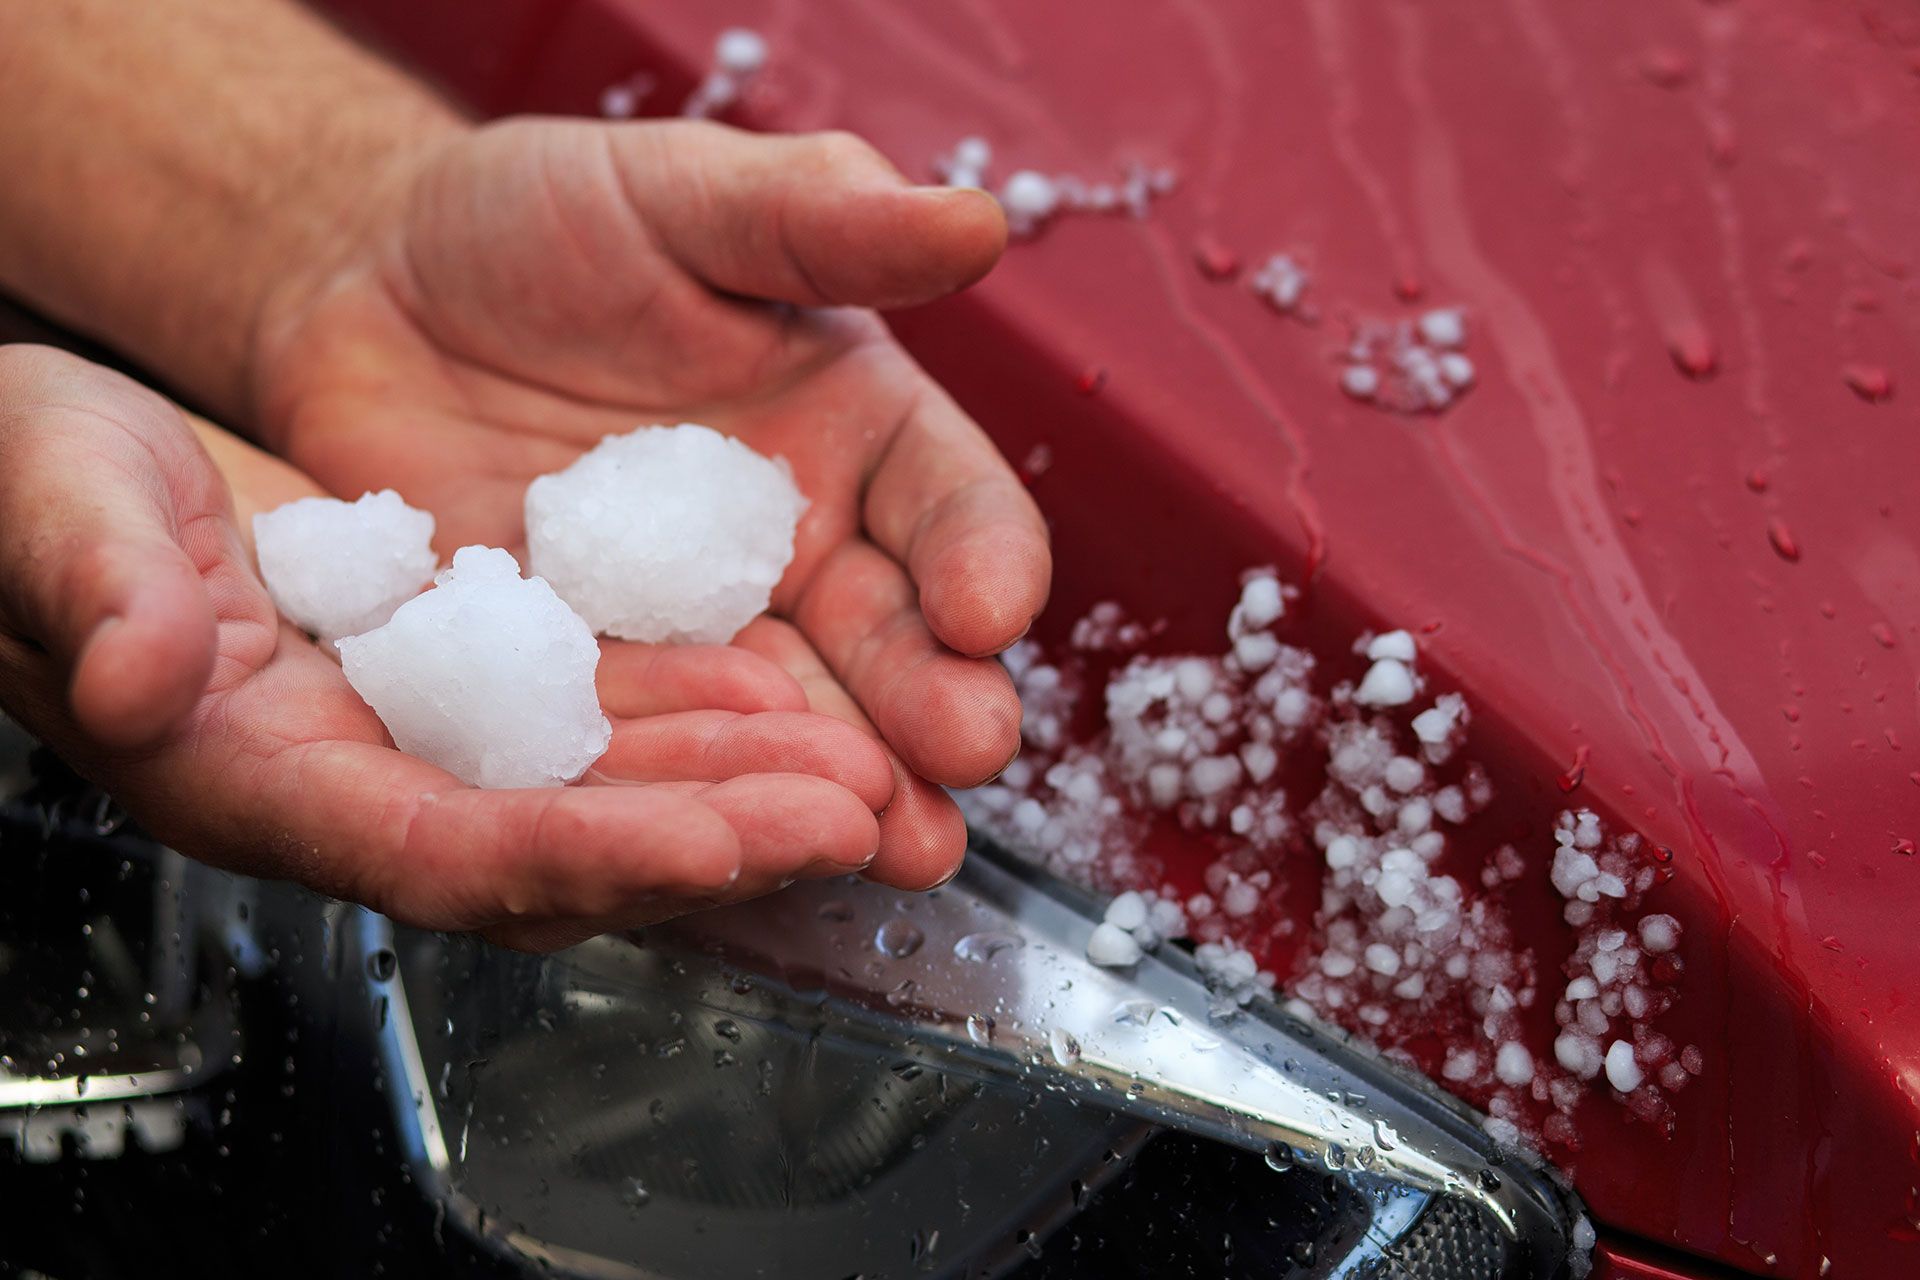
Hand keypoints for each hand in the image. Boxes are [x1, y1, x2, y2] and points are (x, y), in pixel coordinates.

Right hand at [0, 344, 899, 950]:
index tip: (720, 841)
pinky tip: (788, 694)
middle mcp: (359, 781)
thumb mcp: (46, 499)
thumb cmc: (29, 484)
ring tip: (868, 769)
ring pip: (602, 789)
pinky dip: (695, 716)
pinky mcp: (463, 681)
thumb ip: (91, 585)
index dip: (585, 854)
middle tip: (861, 816)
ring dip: (737, 786)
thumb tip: (131, 673)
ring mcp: (420, 738)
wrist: (72, 464)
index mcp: (255, 773)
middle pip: (561, 844)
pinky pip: (596, 718)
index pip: (441, 849)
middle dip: (714, 838)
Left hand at [250, 120, 1050, 889]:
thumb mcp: (682, 196)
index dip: (982, 557)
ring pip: (783, 717)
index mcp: (854, 435)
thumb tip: (974, 218)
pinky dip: (678, 793)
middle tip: (961, 763)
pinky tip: (715, 840)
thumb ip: (818, 215)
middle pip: (887, 640)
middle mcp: (796, 551)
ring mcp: (692, 632)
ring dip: (835, 782)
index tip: (990, 610)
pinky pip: (636, 742)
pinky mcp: (585, 683)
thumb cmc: (545, 220)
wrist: (371, 286)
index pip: (949, 505)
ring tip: (886, 845)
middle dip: (931, 705)